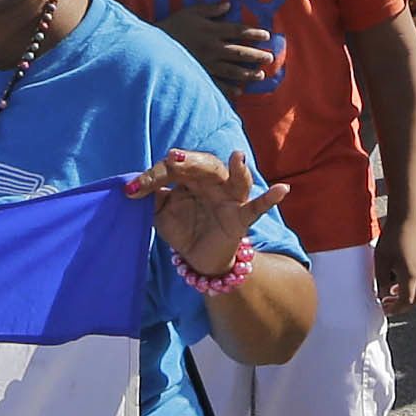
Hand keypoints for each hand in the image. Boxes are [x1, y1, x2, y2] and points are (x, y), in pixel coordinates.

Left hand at [127, 145, 271, 275]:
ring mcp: (230, 198)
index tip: (133, 189)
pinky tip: (282, 189)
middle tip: (174, 159)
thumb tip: (133, 187)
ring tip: (237, 157)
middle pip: (205, 165)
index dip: (153, 176)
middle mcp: (212, 182)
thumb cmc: (182, 227)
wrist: (200, 258)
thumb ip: (150, 198)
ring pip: (236, 180)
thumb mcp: (161, 213)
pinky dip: (270, 198)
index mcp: (190, 177)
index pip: (173, 169)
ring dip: (237, 169)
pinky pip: (257, 207)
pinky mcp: (241, 218)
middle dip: (190, 161)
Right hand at [158, 0, 278, 88]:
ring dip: (248, 73)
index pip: (238, 31)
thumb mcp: (190, 12)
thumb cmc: (172, 27)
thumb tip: (228, 5)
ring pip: (232, 70)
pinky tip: (239, 91)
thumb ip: (210, 9)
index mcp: (211, 31)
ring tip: (260, 75)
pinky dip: (229, 89)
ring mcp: (207, 64)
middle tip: (270, 57)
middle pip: (239, 52)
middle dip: (256, 55)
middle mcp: (212, 48)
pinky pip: (217, 84)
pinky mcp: (199, 75)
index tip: (266, 35)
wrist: (153, 47)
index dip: (254, 33)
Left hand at [375, 212, 415, 315]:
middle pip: (414, 299)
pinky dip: (408, 287)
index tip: (384, 309)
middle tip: (386, 305)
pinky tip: (395, 280)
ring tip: (389, 293)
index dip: (395, 309)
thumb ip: (382, 281)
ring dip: (404, 296)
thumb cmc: (392, 239)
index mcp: (410, 277)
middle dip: (401, 306)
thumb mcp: (381, 262)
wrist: (406, 220)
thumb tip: (383, 296)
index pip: (405, 302)